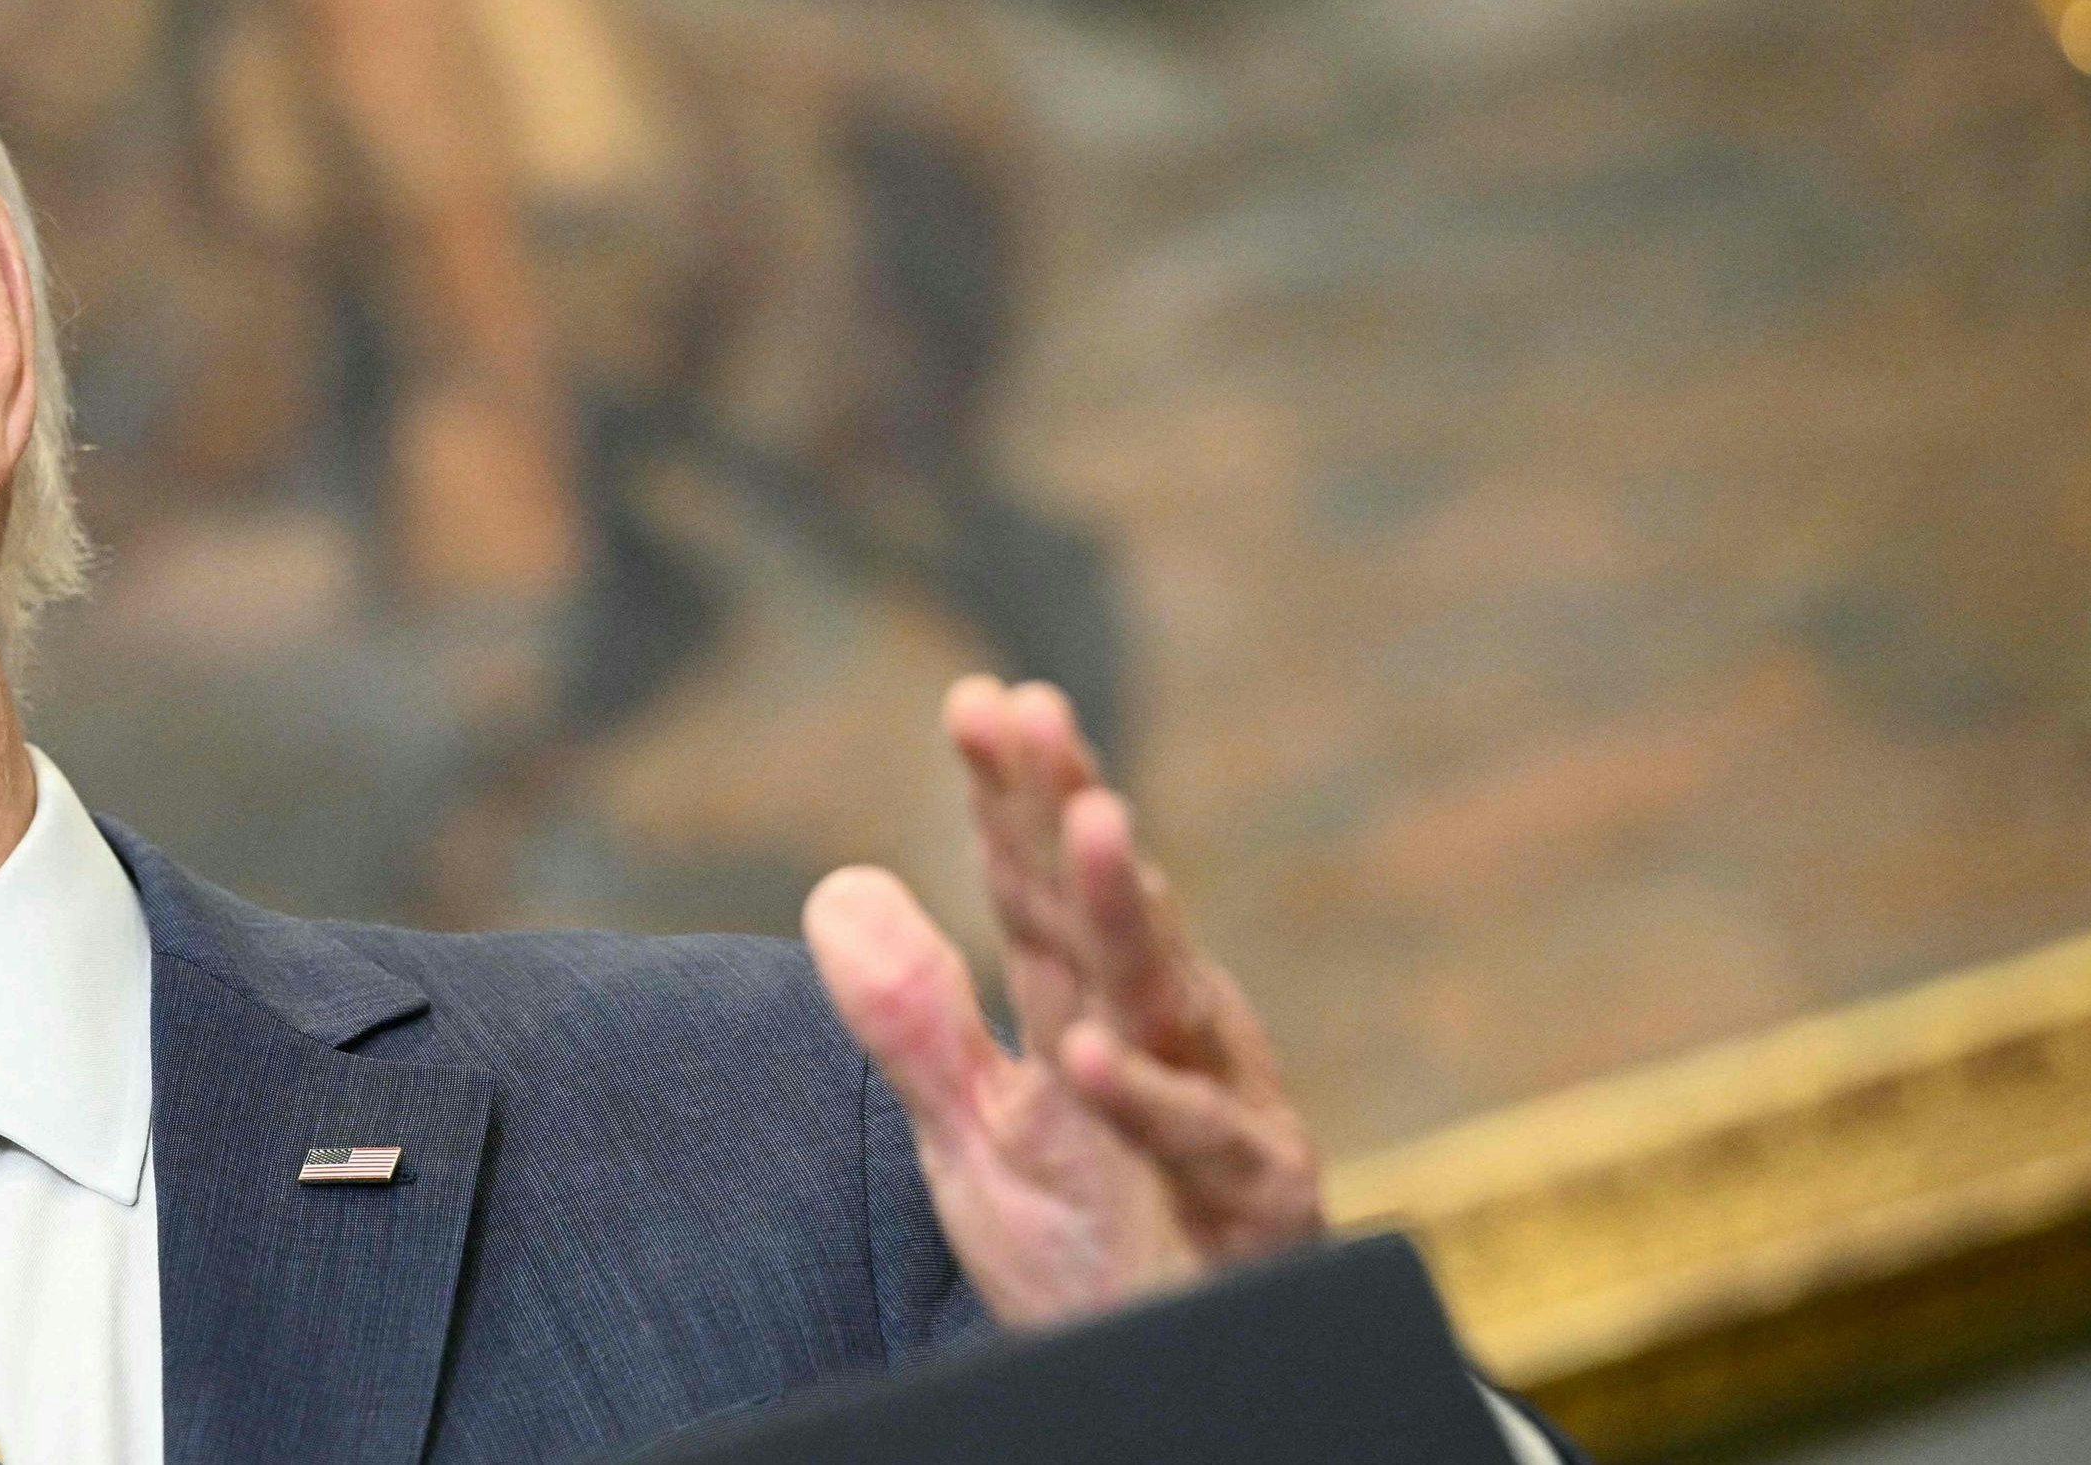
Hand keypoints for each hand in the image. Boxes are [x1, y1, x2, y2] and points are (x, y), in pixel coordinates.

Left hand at [804, 676, 1323, 1326]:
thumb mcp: (978, 1137)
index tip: (976, 701)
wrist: (1171, 1390)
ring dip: (1127, 909)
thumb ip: (913, 1021)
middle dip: (1067, 805)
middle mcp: (1167, 1039)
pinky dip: (1148, 1100)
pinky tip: (1092, 1052)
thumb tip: (835, 886)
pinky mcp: (1254, 1202)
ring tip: (1087, 818)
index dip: (1007, 798)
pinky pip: (1200, 1143)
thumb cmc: (1095, 1255)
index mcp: (1095, 1012)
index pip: (1038, 890)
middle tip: (1030, 708)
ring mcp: (1218, 1112)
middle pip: (1105, 908)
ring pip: (1169, 995)